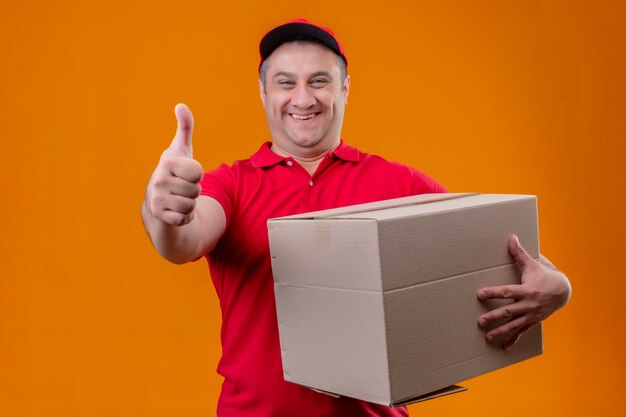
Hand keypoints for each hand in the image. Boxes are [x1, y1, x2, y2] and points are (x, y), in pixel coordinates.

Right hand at [145, 103, 204, 225]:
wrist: (157, 200)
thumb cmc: (175, 171)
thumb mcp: (181, 150)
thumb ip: (184, 128)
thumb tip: (181, 105)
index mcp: (167, 162)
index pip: (198, 172)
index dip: (197, 174)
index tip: (186, 173)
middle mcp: (159, 180)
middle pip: (197, 190)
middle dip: (194, 190)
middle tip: (182, 187)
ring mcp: (157, 199)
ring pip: (192, 205)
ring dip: (190, 204)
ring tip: (178, 198)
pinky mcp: (160, 216)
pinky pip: (186, 218)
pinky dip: (185, 216)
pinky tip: (175, 210)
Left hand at [477, 235, 570, 349]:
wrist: (563, 291)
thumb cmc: (544, 276)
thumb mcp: (532, 264)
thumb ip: (519, 253)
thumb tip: (511, 237)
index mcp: (527, 290)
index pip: (507, 292)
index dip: (493, 293)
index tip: (480, 294)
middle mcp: (528, 305)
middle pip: (508, 312)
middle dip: (494, 317)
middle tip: (480, 321)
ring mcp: (530, 315)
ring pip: (514, 326)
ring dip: (500, 332)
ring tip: (487, 337)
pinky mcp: (532, 322)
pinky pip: (522, 333)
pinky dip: (513, 340)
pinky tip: (504, 348)